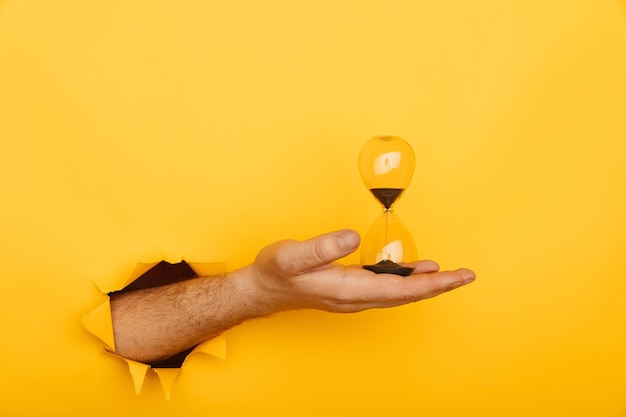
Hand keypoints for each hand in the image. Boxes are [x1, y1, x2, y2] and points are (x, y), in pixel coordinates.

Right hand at [247, 229, 475, 313]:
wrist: (261, 289)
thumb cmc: (275, 273)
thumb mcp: (293, 256)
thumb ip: (323, 247)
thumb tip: (355, 236)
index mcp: (348, 290)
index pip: (399, 290)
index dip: (431, 284)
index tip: (457, 276)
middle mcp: (355, 297)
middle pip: (406, 295)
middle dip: (439, 285)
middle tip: (466, 276)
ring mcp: (353, 295)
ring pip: (398, 293)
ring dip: (426, 284)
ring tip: (450, 275)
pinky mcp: (349, 288)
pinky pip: (386, 286)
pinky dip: (407, 280)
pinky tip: (415, 271)